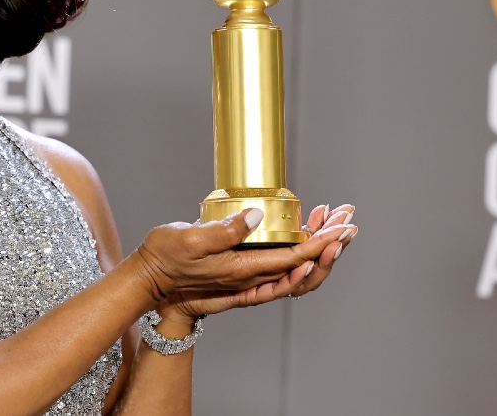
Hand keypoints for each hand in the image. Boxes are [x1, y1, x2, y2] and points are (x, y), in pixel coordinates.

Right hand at [161, 204, 358, 318]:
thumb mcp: (190, 238)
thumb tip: (256, 216)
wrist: (149, 281)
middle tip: (346, 219)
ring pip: (295, 268)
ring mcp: (247, 278)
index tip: (341, 227)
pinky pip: (280, 269)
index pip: (294, 258)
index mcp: (242, 270)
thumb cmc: (164, 258)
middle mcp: (250, 278)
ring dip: (318, 247)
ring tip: (329, 222)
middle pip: (304, 266)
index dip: (322, 242)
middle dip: (330, 242)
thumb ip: (225, 229)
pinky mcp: (240, 273)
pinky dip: (299, 254)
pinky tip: (302, 238)